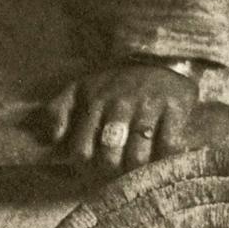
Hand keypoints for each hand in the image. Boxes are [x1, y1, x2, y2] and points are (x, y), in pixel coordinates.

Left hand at [50, 61, 212, 173]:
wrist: (158, 57)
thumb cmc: (114, 82)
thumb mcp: (80, 88)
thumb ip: (57, 110)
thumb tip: (53, 138)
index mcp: (94, 102)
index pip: (81, 151)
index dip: (85, 166)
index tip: (93, 166)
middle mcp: (120, 104)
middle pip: (110, 158)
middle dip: (112, 170)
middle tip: (118, 169)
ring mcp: (148, 106)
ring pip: (137, 157)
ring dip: (136, 167)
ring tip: (137, 165)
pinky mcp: (175, 108)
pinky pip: (168, 146)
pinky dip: (164, 156)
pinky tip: (160, 152)